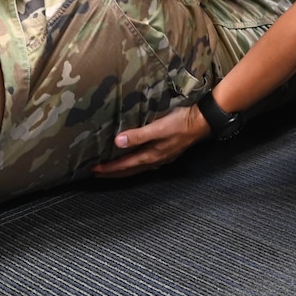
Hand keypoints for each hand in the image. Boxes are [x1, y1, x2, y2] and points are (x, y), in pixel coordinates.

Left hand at [92, 104, 208, 177]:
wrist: (202, 122)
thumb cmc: (181, 123)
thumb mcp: (158, 128)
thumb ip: (138, 135)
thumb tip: (118, 142)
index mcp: (150, 156)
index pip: (124, 166)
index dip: (108, 168)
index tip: (93, 169)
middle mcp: (154, 160)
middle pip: (128, 171)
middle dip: (111, 173)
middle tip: (96, 174)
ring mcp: (160, 158)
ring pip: (135, 168)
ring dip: (121, 170)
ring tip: (109, 170)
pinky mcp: (164, 152)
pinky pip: (143, 163)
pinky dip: (132, 164)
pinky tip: (131, 161)